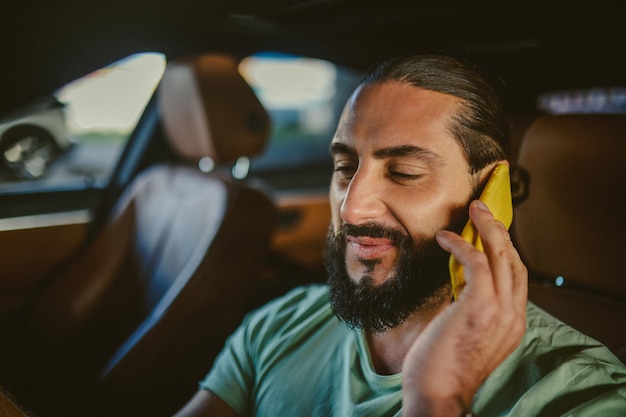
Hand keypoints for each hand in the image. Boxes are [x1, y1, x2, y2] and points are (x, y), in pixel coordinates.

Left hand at [401, 200, 527, 416]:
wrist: (437, 394)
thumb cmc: (442, 367)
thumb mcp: (465, 335)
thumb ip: (470, 310)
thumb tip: (459, 284)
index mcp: (512, 324)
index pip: (517, 278)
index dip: (506, 250)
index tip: (491, 231)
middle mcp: (513, 316)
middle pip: (515, 261)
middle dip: (500, 231)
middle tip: (483, 210)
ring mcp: (500, 311)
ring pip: (502, 256)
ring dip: (487, 227)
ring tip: (473, 209)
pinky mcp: (480, 305)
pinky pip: (477, 262)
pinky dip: (462, 244)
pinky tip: (445, 237)